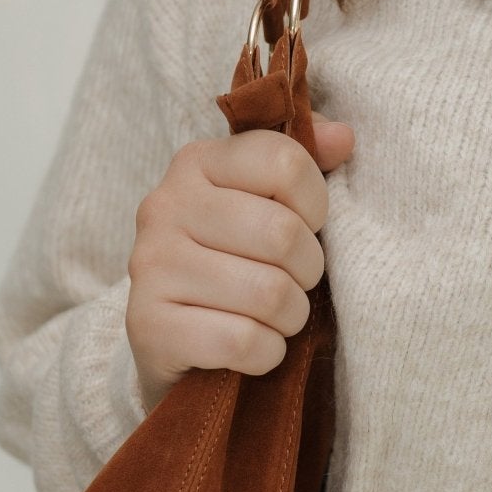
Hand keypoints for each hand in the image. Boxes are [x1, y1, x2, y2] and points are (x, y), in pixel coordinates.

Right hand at [125, 112, 354, 412]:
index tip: (308, 225)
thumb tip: (344, 138)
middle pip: (281, 233)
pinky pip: (242, 340)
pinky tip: (254, 348)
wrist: (175, 343)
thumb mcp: (271, 202)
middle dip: (308, 269)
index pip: (284, 161)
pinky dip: (265, 353)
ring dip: (290, 316)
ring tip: (276, 316)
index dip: (316, 202)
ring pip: (267, 293)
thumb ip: (308, 159)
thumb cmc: (238, 261)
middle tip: (296, 282)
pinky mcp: (146, 326)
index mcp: (197, 162)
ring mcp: (149, 265)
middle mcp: (164, 205)